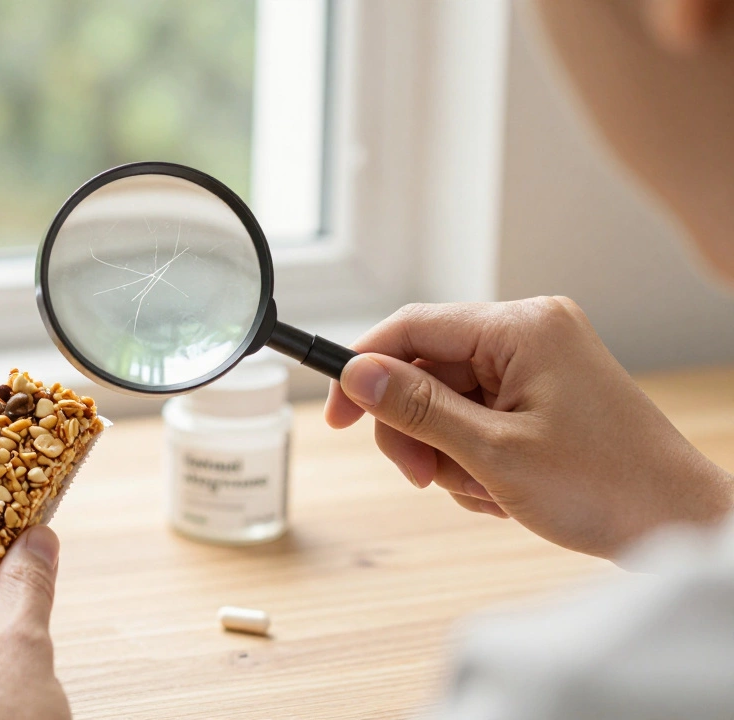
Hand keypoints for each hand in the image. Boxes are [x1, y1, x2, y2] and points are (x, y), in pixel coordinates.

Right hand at [324, 297, 733, 558]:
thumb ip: (417, 408)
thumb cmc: (607, 487)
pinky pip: (476, 418)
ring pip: (447, 402)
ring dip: (449, 455)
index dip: (363, 369)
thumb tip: (355, 374)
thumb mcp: (492, 452)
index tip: (337, 417)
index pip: (412, 327)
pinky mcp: (543, 394)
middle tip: (425, 479)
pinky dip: (476, 459)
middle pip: (426, 371)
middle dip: (417, 431)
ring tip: (484, 491)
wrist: (678, 524)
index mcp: (522, 328)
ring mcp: (539, 364)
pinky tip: (503, 491)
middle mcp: (530, 333)